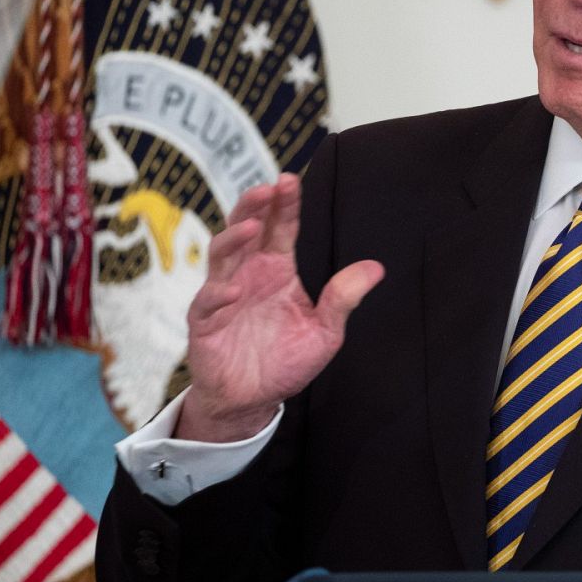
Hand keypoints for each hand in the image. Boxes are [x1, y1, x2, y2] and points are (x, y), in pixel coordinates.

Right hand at [175, 173, 383, 442]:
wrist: (253, 400)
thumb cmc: (285, 360)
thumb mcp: (325, 331)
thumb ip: (344, 298)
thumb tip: (377, 268)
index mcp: (276, 269)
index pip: (281, 228)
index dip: (285, 204)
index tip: (291, 180)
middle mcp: (248, 274)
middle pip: (246, 229)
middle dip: (254, 207)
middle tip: (268, 189)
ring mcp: (223, 295)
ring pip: (221, 256)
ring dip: (233, 239)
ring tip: (251, 228)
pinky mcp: (205, 323)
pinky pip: (207, 303)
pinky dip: (218, 295)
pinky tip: (232, 291)